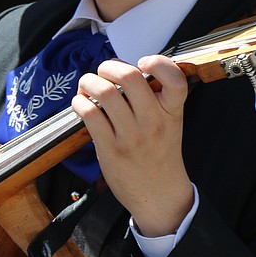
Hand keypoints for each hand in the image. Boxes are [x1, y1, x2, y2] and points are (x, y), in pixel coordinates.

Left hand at [72, 55, 193, 236]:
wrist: (159, 194)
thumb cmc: (160, 154)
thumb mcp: (170, 123)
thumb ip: (155, 98)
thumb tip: (123, 71)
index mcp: (172, 112)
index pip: (175, 79)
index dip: (158, 62)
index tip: (143, 62)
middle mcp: (154, 121)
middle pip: (130, 77)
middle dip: (109, 66)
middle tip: (103, 72)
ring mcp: (132, 136)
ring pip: (105, 92)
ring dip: (89, 82)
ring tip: (87, 85)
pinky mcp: (111, 149)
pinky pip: (90, 114)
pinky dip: (80, 102)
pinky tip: (80, 103)